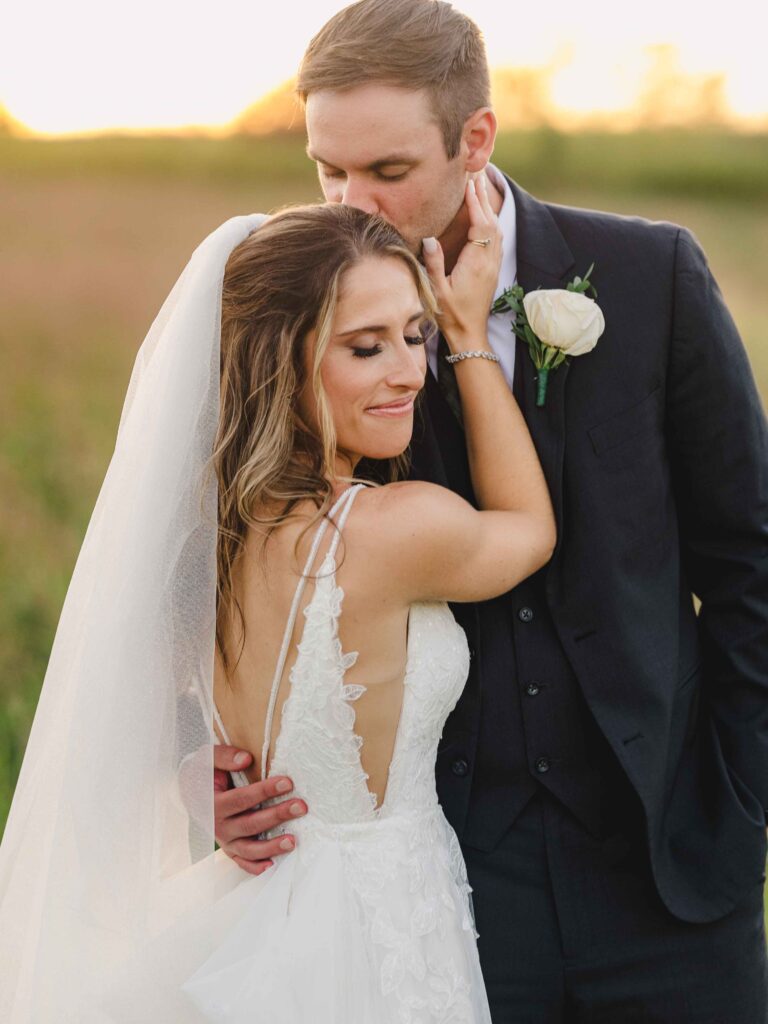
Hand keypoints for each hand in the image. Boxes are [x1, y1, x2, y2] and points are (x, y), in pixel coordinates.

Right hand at [213, 744, 307, 875]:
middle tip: (301, 806)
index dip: (265, 791)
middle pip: (250, 824)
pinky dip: (255, 867)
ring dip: (271, 846)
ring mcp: (225, 841)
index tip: (288, 782)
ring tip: (293, 841)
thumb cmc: (204, 773)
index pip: (242, 798)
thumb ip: (225, 756)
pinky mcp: (230, 849)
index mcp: (213, 803)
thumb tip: (246, 760)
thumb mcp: (208, 758)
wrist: (191, 791)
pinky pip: (242, 862)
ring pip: (249, 849)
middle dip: (277, 815)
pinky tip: (272, 864)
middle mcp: (218, 826)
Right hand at [421, 174, 502, 346]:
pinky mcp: (492, 271)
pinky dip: (491, 223)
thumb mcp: (437, 291)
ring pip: (496, 230)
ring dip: (488, 209)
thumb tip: (429, 238)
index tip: (468, 184)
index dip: (474, 203)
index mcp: (476, 264)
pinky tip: (485, 217)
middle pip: (491, 222)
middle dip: (483, 198)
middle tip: (476, 176)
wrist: (470, 335)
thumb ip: (434, 264)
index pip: (479, 225)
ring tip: (479, 190)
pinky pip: (496, 240)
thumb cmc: (451, 315)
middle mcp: (488, 262)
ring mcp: (493, 266)